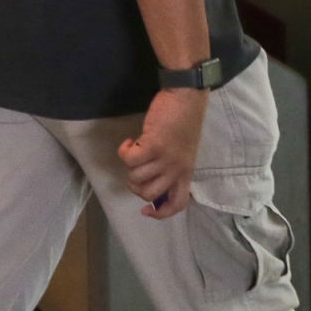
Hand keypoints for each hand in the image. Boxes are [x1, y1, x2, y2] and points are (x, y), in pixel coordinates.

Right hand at [118, 87, 208, 218]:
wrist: (187, 97)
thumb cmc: (184, 120)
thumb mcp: (183, 151)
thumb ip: (171, 167)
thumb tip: (151, 179)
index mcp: (186, 172)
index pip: (178, 203)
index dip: (161, 213)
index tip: (146, 211)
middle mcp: (176, 169)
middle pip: (148, 194)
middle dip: (135, 185)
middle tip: (134, 170)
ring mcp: (165, 159)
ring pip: (136, 177)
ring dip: (128, 166)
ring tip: (133, 150)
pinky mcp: (153, 145)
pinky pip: (129, 160)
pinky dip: (123, 151)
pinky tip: (128, 142)